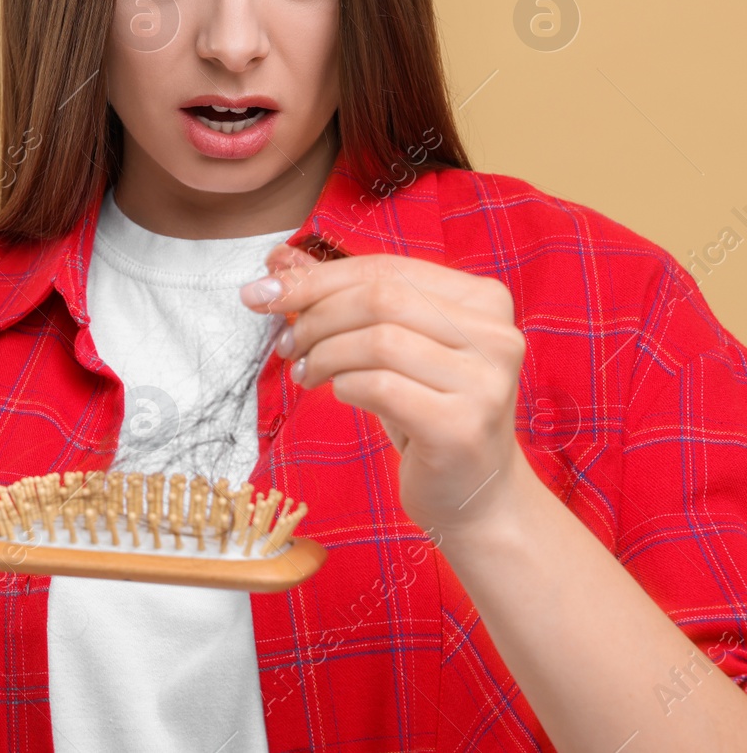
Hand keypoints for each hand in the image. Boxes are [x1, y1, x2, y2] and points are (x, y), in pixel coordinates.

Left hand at [240, 244, 530, 536]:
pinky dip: (345, 386)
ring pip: (378, 342)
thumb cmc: (427, 410)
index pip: (387, 269)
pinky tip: (340, 394)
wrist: (477, 495)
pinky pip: (380, 387)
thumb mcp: (393, 346)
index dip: (318, 277)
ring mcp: (485, 382)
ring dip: (324, 355)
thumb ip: (345, 299)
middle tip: (287, 344)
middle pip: (380, 300)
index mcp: (484, 299)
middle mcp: (496, 334)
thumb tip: (278, 264)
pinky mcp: (461, 427)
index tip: (263, 292)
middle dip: (316, 317)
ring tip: (305, 373)